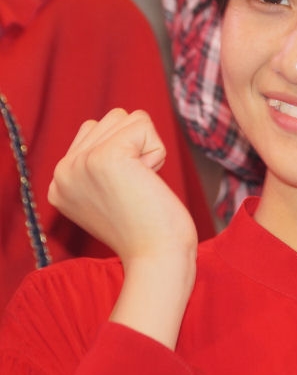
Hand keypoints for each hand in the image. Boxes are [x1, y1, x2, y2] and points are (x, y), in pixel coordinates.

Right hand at [49, 109, 197, 347]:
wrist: (158, 257)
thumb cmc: (148, 229)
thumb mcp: (109, 194)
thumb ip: (101, 162)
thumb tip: (122, 123)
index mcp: (60, 181)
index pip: (95, 130)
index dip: (126, 154)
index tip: (126, 194)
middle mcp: (62, 171)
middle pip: (111, 119)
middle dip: (137, 147)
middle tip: (137, 189)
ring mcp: (81, 163)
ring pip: (127, 118)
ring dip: (147, 147)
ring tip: (142, 185)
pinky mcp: (106, 157)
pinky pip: (143, 125)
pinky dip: (157, 151)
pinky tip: (148, 181)